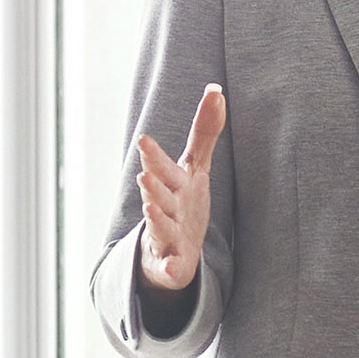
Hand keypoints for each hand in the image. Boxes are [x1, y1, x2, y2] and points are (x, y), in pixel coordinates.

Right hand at [133, 86, 226, 293]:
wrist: (171, 250)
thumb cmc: (183, 201)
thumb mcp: (195, 167)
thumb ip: (204, 131)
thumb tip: (215, 89)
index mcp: (172, 184)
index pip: (163, 167)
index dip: (154, 156)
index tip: (143, 140)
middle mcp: (165, 207)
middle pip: (158, 194)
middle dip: (151, 184)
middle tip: (142, 173)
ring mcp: (166, 236)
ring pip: (161, 226)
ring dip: (155, 218)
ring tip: (150, 209)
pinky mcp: (171, 262)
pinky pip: (170, 266)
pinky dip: (169, 267)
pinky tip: (171, 268)